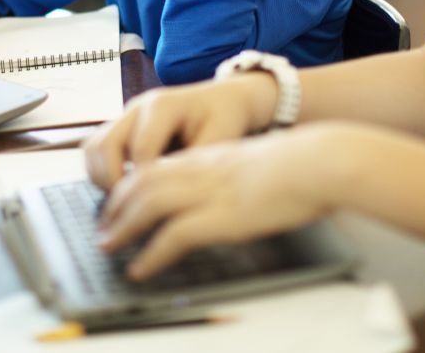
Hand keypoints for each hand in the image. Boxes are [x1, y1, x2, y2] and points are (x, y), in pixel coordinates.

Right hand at [84, 73, 277, 189]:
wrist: (222, 99)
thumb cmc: (225, 117)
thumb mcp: (222, 138)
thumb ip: (197, 163)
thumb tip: (175, 194)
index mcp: (163, 105)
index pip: (141, 149)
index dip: (145, 181)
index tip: (156, 206)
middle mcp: (138, 106)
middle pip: (106, 145)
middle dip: (115, 182)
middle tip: (131, 210)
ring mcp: (126, 115)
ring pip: (93, 147)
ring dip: (101, 178)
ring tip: (124, 203)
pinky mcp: (121, 127)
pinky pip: (95, 150)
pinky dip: (100, 172)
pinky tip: (122, 191)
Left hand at [97, 125, 336, 279]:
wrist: (320, 161)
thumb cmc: (301, 164)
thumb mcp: (256, 163)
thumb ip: (233, 174)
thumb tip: (229, 194)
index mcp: (210, 156)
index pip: (157, 166)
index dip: (132, 185)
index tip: (120, 202)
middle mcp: (202, 169)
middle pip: (143, 182)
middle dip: (117, 206)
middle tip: (104, 228)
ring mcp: (210, 191)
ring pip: (148, 204)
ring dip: (123, 227)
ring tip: (109, 247)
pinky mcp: (221, 216)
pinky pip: (174, 236)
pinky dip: (152, 254)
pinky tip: (141, 268)